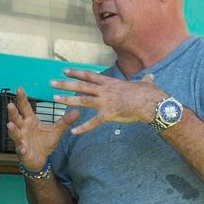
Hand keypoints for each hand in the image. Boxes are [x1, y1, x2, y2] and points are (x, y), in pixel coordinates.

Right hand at [5, 87, 80, 169]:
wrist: (40, 159)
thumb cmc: (44, 143)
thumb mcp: (56, 131)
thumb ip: (65, 121)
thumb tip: (77, 111)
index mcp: (30, 120)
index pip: (25, 107)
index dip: (22, 99)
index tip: (19, 88)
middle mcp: (23, 128)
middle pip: (16, 118)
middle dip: (13, 112)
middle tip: (10, 104)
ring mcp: (21, 139)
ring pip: (15, 133)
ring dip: (13, 129)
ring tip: (10, 125)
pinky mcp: (22, 150)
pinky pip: (20, 149)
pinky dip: (21, 148)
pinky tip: (22, 148)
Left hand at [51, 69, 166, 135]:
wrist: (152, 104)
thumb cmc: (150, 94)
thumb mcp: (146, 84)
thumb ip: (145, 80)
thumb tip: (150, 77)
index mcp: (110, 83)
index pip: (89, 75)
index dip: (76, 73)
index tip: (65, 71)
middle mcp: (105, 91)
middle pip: (81, 86)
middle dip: (65, 84)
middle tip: (51, 83)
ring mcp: (105, 102)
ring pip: (82, 100)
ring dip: (67, 99)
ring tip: (55, 99)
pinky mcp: (108, 115)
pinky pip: (93, 122)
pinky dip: (83, 128)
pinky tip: (73, 132)